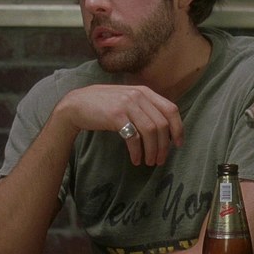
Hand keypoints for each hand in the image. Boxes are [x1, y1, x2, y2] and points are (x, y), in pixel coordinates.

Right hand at [58, 84, 183, 165]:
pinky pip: (133, 137)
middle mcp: (138, 95)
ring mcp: (127, 104)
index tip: (177, 144)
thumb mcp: (125, 99)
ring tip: (149, 162)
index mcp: (144, 91)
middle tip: (160, 160)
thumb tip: (163, 127)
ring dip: (152, 151)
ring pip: (150, 132)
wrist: (75, 105)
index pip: (171, 109)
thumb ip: (143, 106)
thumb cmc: (101, 105)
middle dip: (164, 146)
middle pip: (161, 124)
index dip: (178, 128)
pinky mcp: (116, 116)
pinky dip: (137, 151)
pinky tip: (135, 159)